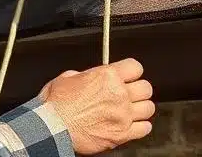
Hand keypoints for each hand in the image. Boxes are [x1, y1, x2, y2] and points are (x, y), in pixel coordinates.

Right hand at [38, 58, 154, 154]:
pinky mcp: (122, 134)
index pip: (135, 67)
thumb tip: (91, 77)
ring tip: (131, 109)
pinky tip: (131, 124)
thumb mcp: (68, 77)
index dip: (131, 70)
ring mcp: (123, 115)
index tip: (128, 74)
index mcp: (107, 76)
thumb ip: (86, 75)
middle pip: (146, 87)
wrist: (53, 128)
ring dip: (140, 107)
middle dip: (138, 88)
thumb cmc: (56, 104)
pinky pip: (145, 128)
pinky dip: (140, 126)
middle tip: (130, 92)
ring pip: (148, 107)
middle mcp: (119, 94)